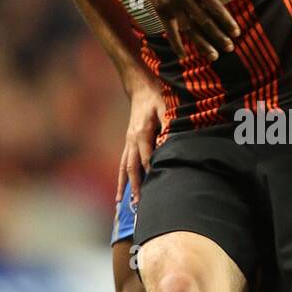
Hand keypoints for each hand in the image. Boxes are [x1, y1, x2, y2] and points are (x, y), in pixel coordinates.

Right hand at [117, 82, 167, 207]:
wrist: (141, 89)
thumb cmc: (156, 98)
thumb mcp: (166, 107)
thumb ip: (169, 123)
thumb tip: (172, 139)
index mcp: (142, 132)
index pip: (147, 157)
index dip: (152, 171)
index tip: (157, 185)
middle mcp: (132, 140)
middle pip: (132, 167)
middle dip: (136, 185)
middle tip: (139, 202)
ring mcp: (128, 142)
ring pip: (124, 168)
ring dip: (125, 186)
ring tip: (122, 202)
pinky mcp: (128, 144)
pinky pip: (122, 164)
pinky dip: (121, 178)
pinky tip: (119, 193)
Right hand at [128, 0, 240, 62]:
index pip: (216, 8)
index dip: (227, 22)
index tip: (237, 33)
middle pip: (205, 22)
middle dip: (219, 36)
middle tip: (230, 48)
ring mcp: (172, 6)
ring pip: (190, 30)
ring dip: (202, 44)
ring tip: (214, 56)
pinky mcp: (161, 11)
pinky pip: (170, 31)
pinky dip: (176, 44)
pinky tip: (184, 56)